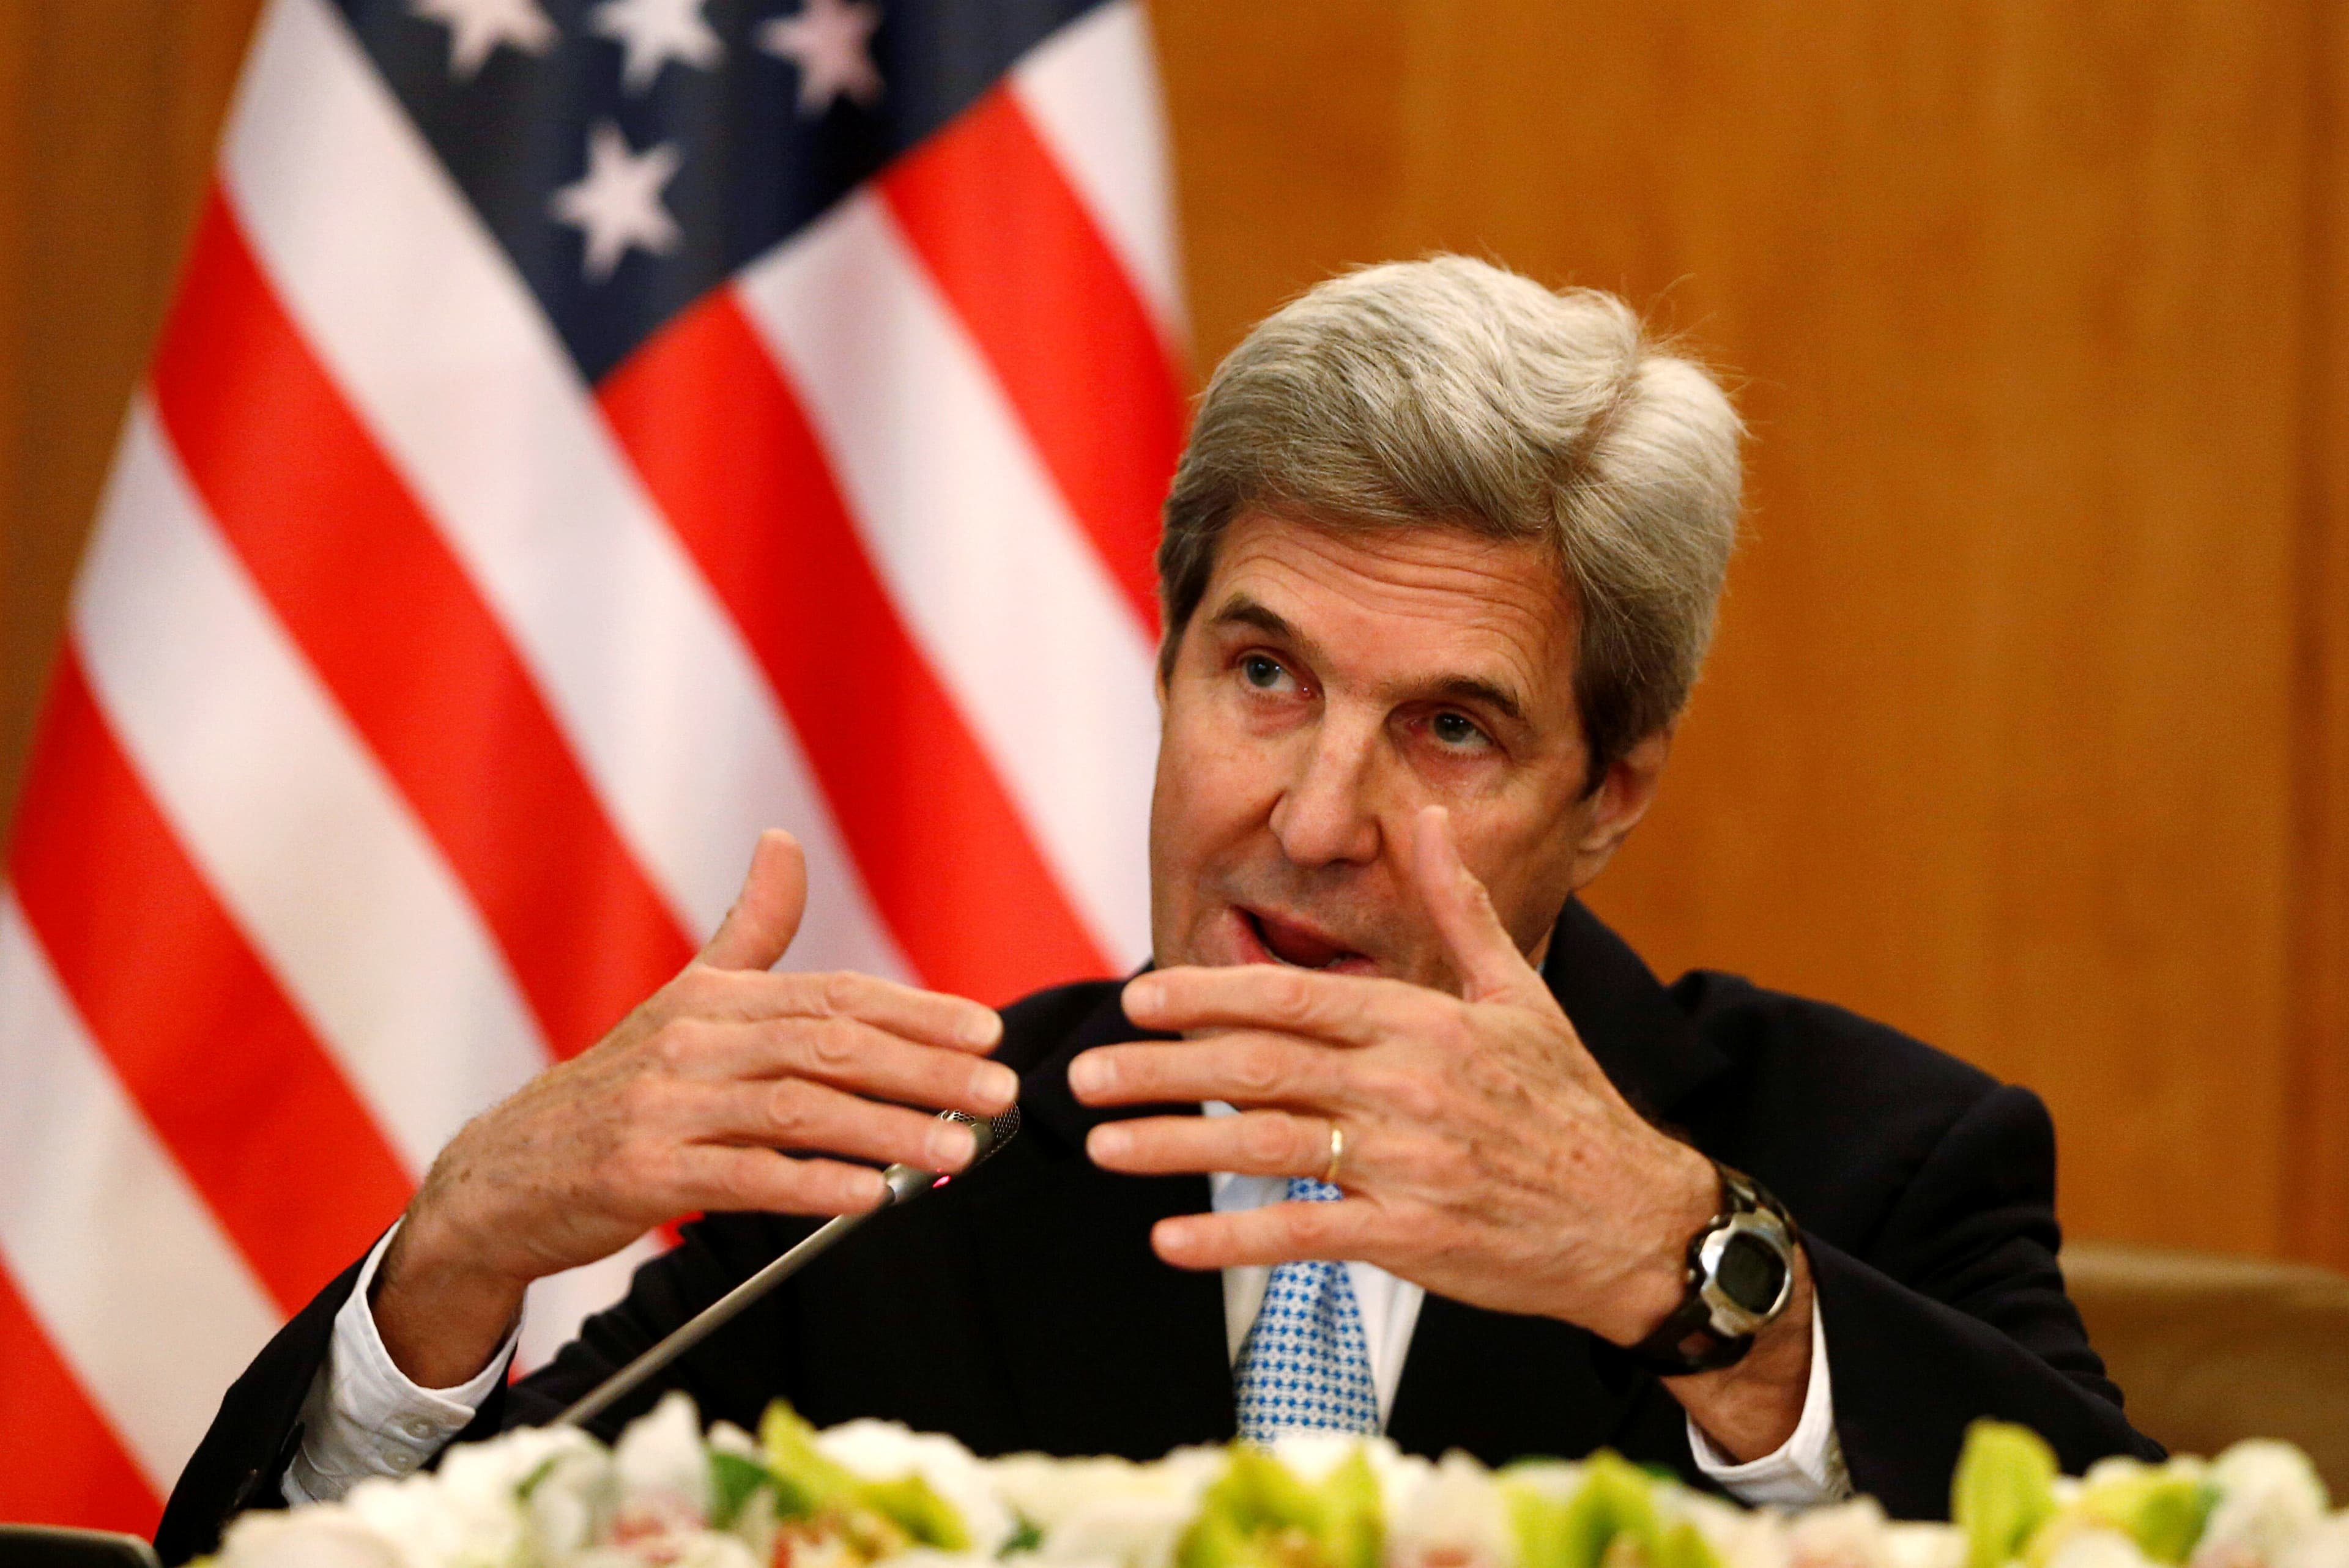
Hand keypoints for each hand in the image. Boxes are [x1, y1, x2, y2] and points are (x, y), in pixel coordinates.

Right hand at [374, 830, 1014, 1386]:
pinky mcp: (643, 1173)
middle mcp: (690, 1042)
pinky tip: (869, 1197)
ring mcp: (663, 1106)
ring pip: (798, 1109)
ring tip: (958, 1150)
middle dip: (926, 1068)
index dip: (917, 1011)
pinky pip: (744, 1176)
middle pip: (830, 1044)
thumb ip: (749, 931)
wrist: (500, 1176)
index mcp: (712, 998)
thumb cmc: (614, 1090)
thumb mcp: (681, 1001)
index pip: (834, 994)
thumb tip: (784, 840)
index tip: (988, 1031)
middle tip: (999, 1090)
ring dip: (888, 1131)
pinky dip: (812, 1186)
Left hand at [1070, 806, 1811, 1457]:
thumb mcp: (1518, 993)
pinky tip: (1168, 1240)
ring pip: (1269, 1148)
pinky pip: (1307, 1237)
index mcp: (1424, 1023)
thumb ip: (1458, 906)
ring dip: (1176, 1148)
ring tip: (1101, 1147)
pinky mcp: (1414, 1239)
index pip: (1294, 998)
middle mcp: (1408, 1088)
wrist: (1634, 1217)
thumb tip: (1429, 815)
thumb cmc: (1567, 1102)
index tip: (1136, 995)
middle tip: (1084, 1075)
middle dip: (1163, 1069)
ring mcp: (1409, 1166)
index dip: (1207, 994)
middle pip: (1261, 1069)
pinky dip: (1233, 1241)